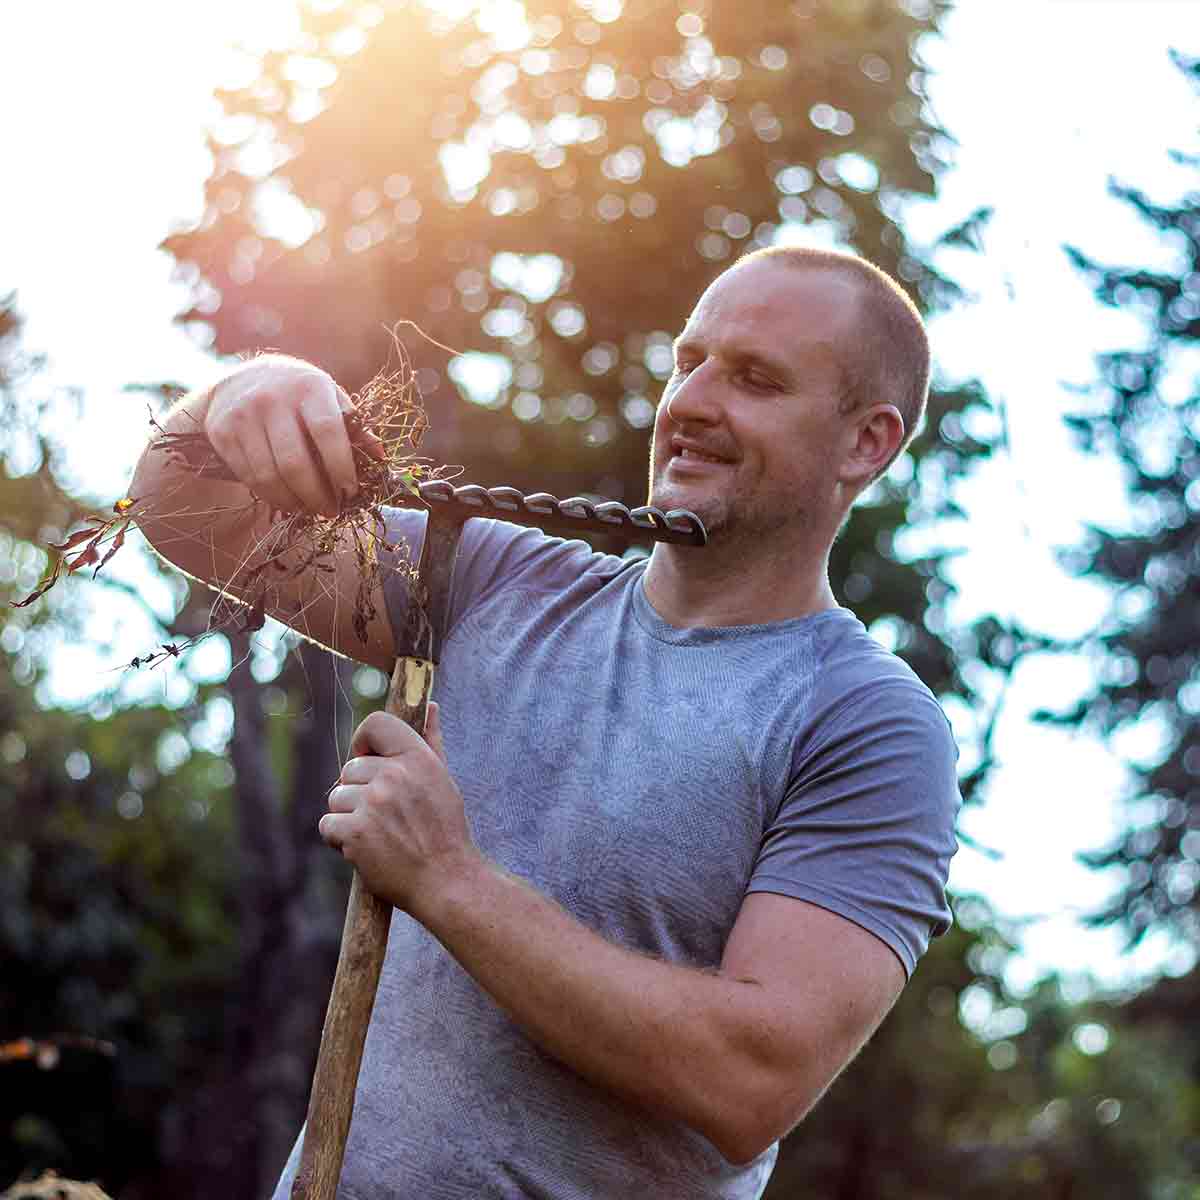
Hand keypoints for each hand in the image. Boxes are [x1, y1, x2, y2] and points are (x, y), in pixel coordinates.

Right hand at [205, 355, 383, 517]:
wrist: (238, 382)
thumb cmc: (297, 395)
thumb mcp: (327, 398)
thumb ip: (353, 425)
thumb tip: (380, 456)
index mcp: (309, 387)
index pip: (327, 431)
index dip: (341, 467)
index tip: (351, 492)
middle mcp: (272, 398)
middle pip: (294, 462)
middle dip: (316, 495)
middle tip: (331, 511)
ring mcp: (243, 415)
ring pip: (269, 476)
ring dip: (293, 502)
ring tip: (310, 510)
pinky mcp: (222, 433)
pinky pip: (250, 477)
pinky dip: (271, 496)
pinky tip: (286, 500)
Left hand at [319, 703, 478, 910]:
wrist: (446, 881)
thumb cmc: (444, 830)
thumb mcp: (442, 779)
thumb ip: (431, 740)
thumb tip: (429, 706)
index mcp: (417, 758)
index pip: (375, 724)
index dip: (363, 742)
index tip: (368, 761)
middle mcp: (395, 775)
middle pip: (349, 769)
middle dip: (358, 792)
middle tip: (383, 816)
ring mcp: (373, 804)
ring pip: (336, 798)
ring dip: (348, 818)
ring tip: (377, 834)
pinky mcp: (356, 833)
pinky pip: (327, 825)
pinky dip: (338, 840)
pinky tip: (364, 849)